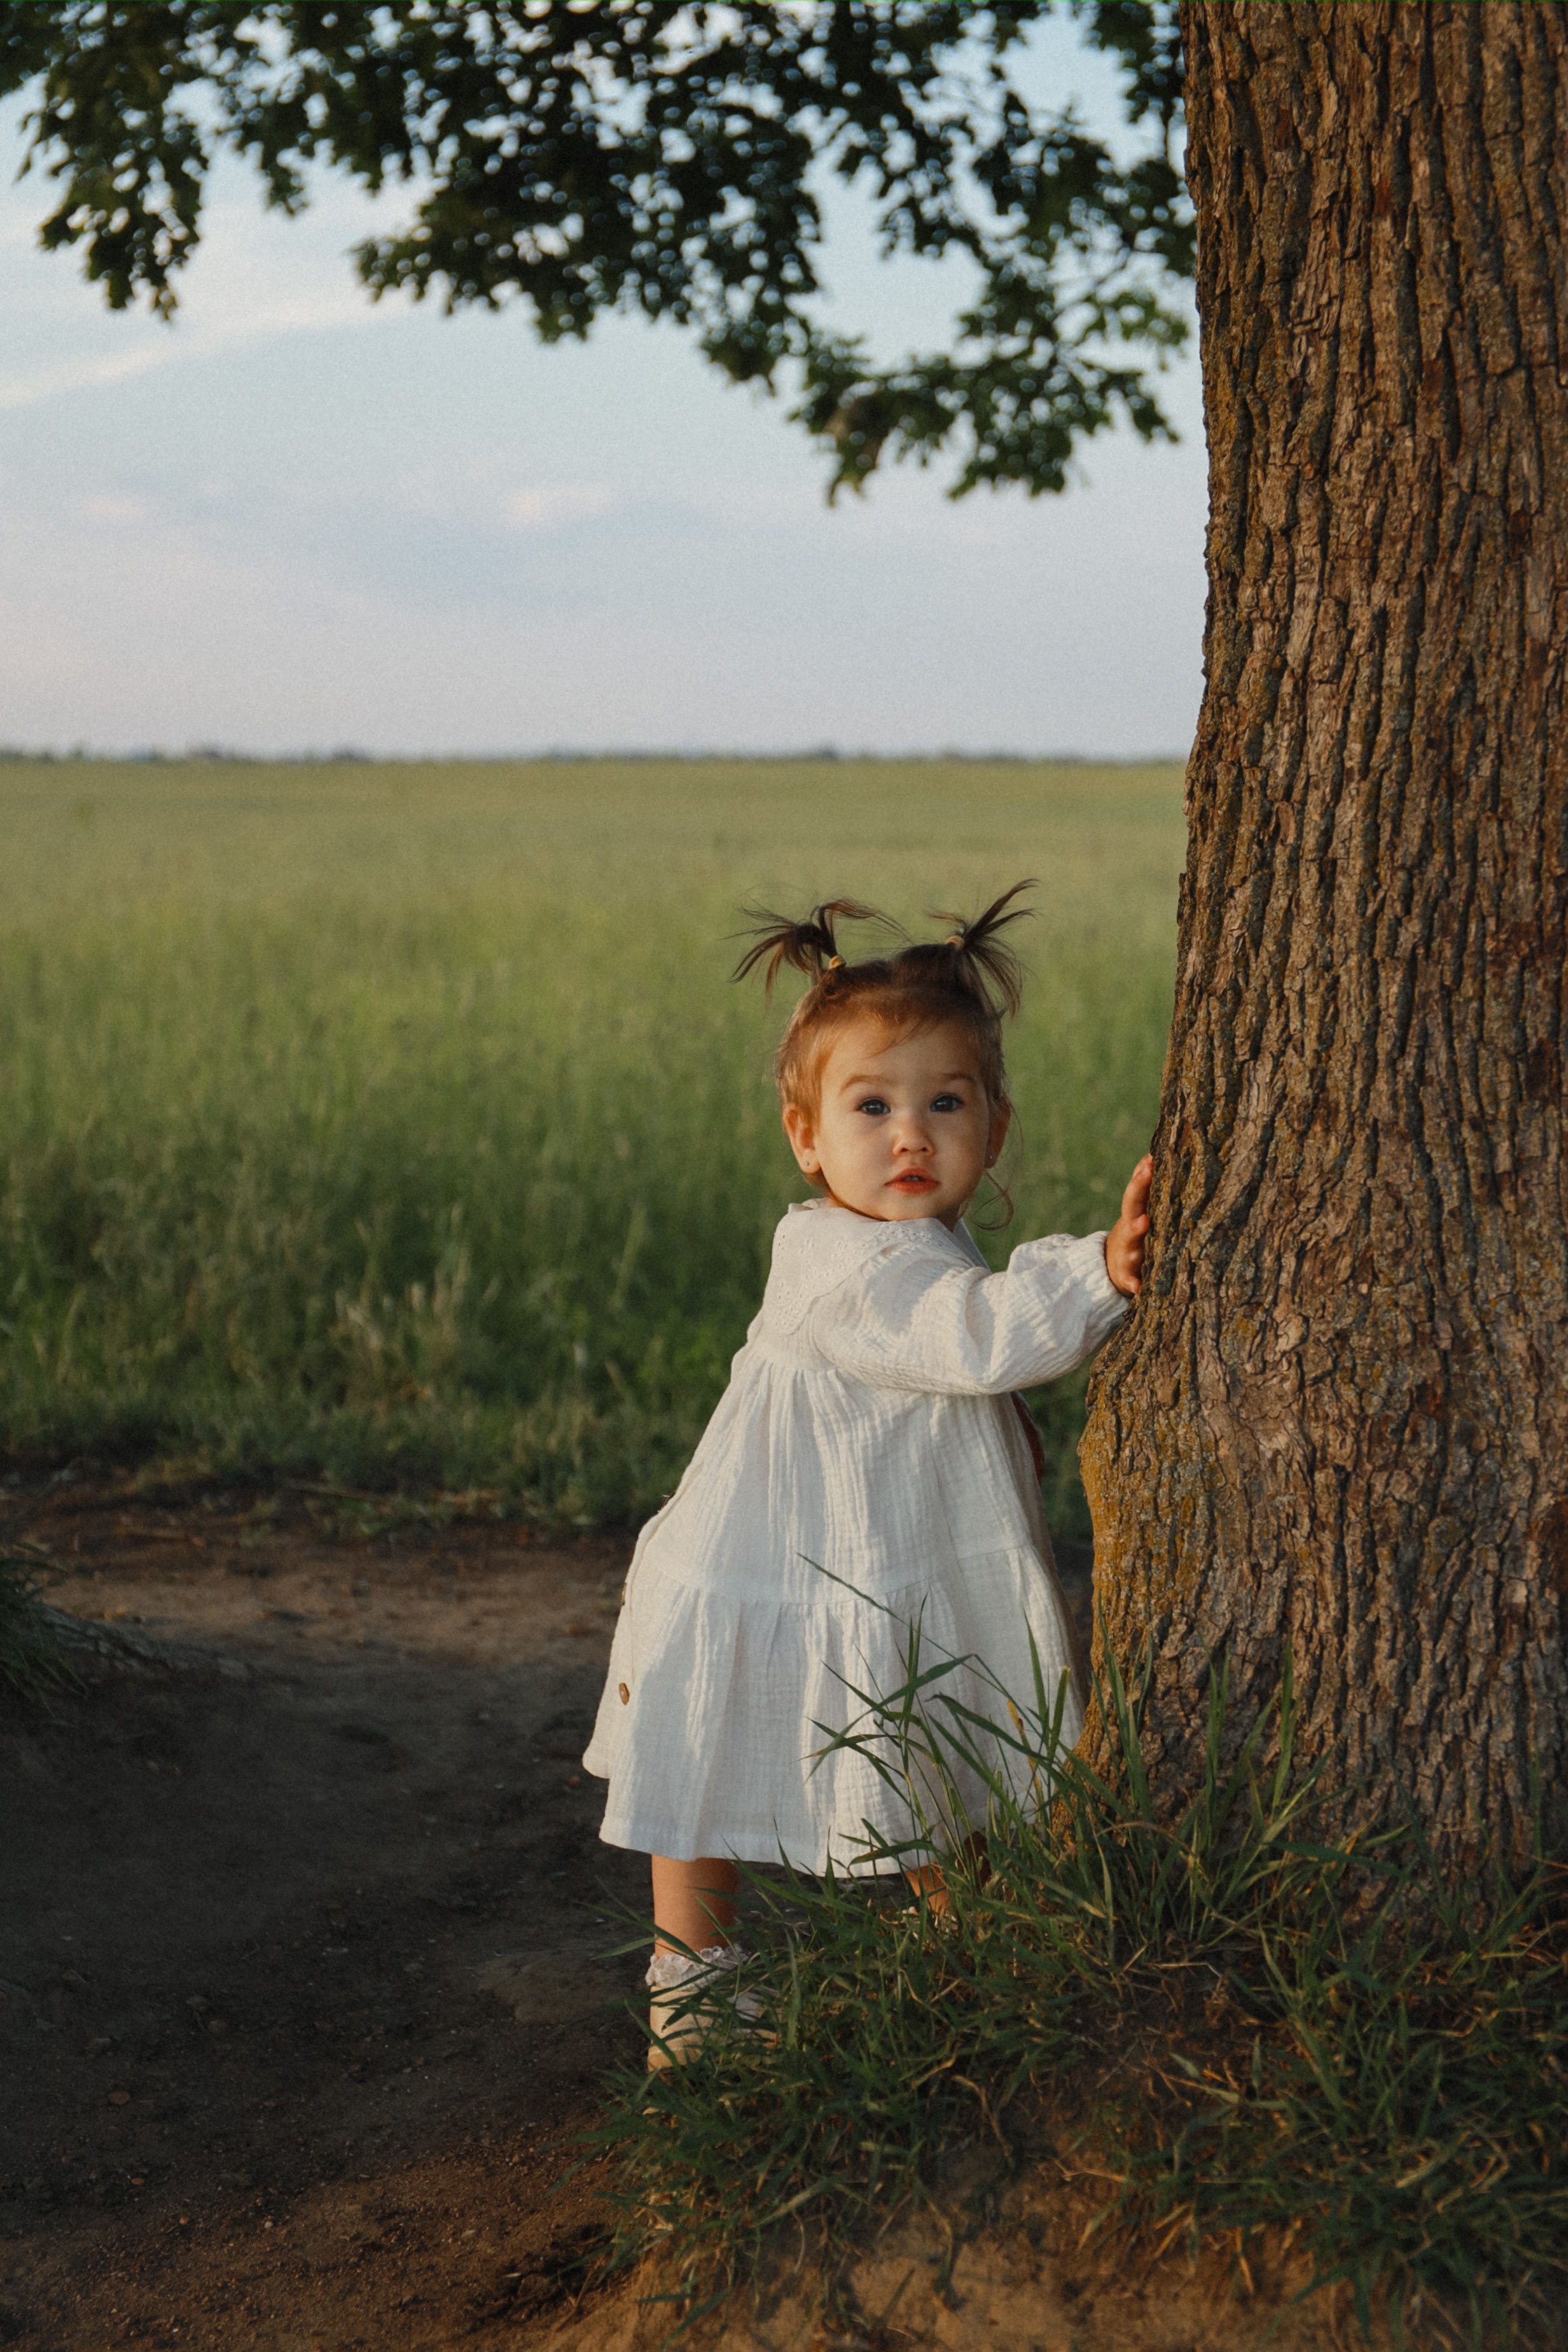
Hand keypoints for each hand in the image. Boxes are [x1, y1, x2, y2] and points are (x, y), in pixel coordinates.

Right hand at [1104, 1154, 1152, 1296]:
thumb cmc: (1133, 1234)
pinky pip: (1128, 1280)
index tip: (1150, 1161)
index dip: (1141, 1177)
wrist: (1112, 1268)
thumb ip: (1142, 1187)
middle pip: (1131, 1210)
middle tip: (1146, 1177)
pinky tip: (1137, 1286)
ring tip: (1143, 1222)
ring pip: (1130, 1244)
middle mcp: (1128, 1231)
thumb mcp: (1135, 1211)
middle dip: (1137, 1193)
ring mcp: (1126, 1253)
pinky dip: (1132, 1282)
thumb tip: (1151, 1155)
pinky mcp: (1126, 1277)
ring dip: (1135, 1233)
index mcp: (1133, 1215)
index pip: (1135, 1193)